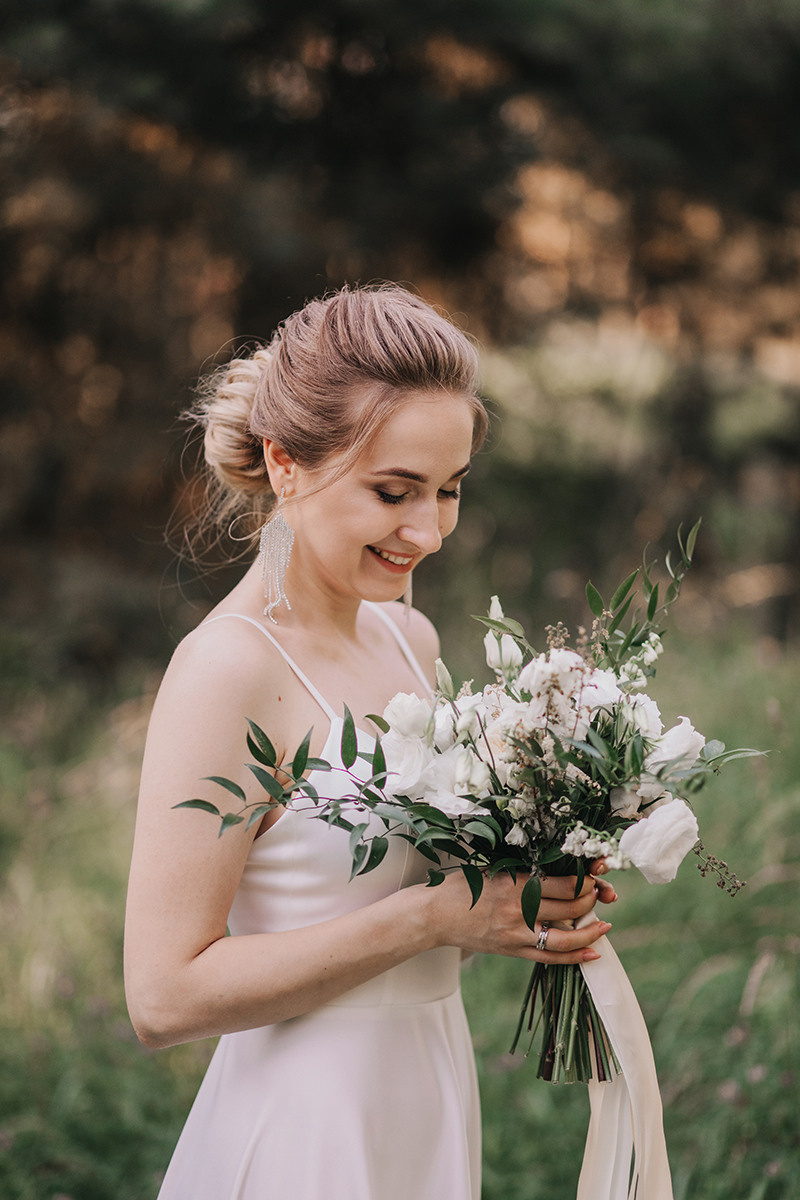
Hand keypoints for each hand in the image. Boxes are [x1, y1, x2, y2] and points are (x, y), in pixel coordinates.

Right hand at [425, 867, 615, 963]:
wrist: (435, 915)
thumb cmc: (463, 886)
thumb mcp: (494, 870)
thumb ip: (524, 873)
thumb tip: (559, 872)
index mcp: (515, 883)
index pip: (563, 884)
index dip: (585, 881)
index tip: (593, 875)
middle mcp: (519, 909)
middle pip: (569, 908)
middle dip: (591, 900)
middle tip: (600, 894)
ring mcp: (516, 933)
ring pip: (565, 937)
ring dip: (590, 931)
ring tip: (605, 925)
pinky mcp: (513, 951)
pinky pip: (550, 957)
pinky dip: (575, 956)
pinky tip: (593, 951)